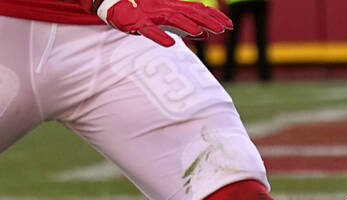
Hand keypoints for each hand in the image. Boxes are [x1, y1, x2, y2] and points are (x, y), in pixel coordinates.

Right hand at [92, 0, 231, 46]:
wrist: (112, 0)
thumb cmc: (142, 9)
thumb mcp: (166, 15)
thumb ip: (185, 24)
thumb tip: (205, 33)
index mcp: (172, 6)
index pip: (197, 10)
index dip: (213, 16)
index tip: (229, 24)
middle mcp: (164, 8)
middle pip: (189, 13)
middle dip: (207, 21)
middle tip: (223, 28)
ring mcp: (151, 15)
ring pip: (172, 19)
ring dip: (187, 26)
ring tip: (200, 32)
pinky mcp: (137, 23)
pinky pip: (149, 31)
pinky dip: (160, 37)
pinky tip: (171, 44)